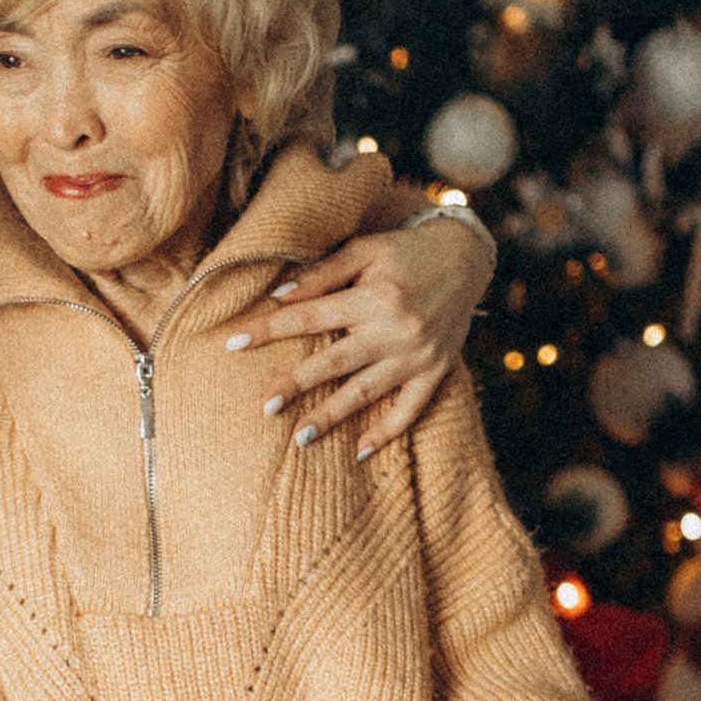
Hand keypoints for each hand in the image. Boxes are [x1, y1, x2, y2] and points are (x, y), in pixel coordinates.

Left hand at [226, 210, 494, 457]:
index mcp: (374, 296)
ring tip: (300, 439)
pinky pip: (410, 409)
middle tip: (265, 406)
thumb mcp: (365, 249)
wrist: (467, 257)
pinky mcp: (435, 372)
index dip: (270, 329)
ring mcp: (416, 355)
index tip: (233, 343)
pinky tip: (358, 451)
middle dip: (298, 383)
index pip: (310, 315)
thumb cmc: (406, 250)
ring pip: (367, 391)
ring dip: (333, 416)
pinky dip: (386, 431)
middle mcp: (395, 329)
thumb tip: (279, 296)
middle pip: (336, 361)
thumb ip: (323, 273)